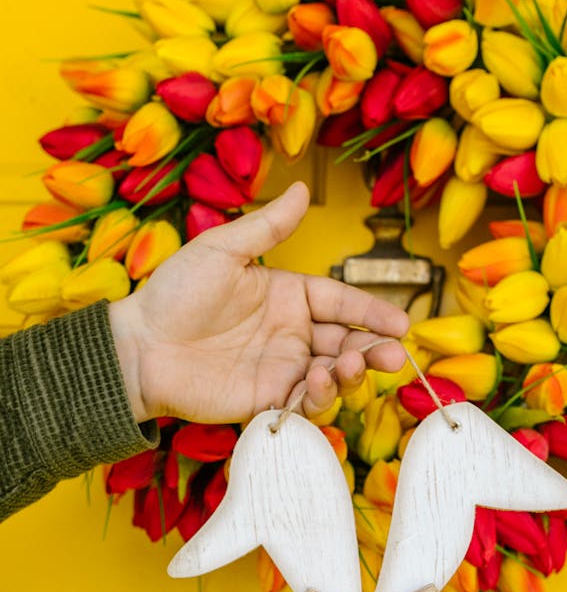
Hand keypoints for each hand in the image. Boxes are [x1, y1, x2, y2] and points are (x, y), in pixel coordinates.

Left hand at [108, 181, 409, 423]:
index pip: (341, 302)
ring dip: (350, 374)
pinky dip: (317, 398)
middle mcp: (291, 334)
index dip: (372, 313)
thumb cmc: (175, 294)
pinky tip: (317, 383)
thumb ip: (267, 227)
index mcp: (288, 296)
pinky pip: (302, 403)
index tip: (400, 324)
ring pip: (332, 376)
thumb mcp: (222, 251)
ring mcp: (280, 369)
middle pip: (346, 343)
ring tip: (348, 366)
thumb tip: (302, 188)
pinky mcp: (266, 401)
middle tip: (392, 356)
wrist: (141, 347)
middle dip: (373, 351)